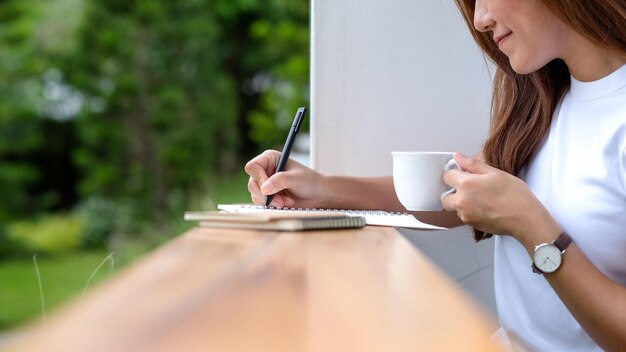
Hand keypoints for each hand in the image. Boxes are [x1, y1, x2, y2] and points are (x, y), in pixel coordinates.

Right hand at [245, 150, 323, 207]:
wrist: (317, 195)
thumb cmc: (309, 181)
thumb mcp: (296, 179)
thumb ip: (280, 181)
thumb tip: (264, 189)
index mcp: (270, 158)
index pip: (253, 167)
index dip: (259, 178)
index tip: (268, 188)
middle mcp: (265, 169)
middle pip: (252, 183)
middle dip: (266, 195)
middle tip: (280, 201)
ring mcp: (265, 183)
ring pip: (255, 194)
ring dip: (271, 201)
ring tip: (287, 201)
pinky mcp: (267, 195)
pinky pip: (260, 202)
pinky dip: (272, 205)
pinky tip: (285, 203)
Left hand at [441, 153, 555, 240]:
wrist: (525, 219)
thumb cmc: (514, 195)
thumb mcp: (495, 172)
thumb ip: (472, 164)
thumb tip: (458, 157)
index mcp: (466, 184)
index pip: (447, 176)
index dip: (456, 173)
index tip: (464, 174)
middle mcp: (461, 201)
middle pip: (445, 195)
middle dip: (454, 191)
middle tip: (470, 188)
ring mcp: (464, 214)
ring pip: (454, 206)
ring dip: (460, 202)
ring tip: (480, 198)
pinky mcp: (470, 224)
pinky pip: (463, 215)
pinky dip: (469, 211)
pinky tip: (484, 207)